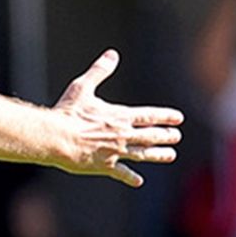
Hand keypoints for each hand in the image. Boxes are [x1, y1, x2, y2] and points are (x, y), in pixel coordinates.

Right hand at [53, 49, 184, 186]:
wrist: (57, 138)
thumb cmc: (68, 112)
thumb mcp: (82, 88)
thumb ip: (99, 71)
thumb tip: (111, 55)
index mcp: (119, 116)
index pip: (149, 116)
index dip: (165, 117)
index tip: (178, 118)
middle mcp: (122, 135)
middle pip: (150, 136)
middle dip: (165, 136)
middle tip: (176, 137)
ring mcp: (115, 152)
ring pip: (142, 154)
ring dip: (157, 155)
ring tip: (170, 155)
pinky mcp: (104, 166)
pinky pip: (121, 172)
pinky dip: (130, 177)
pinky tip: (138, 181)